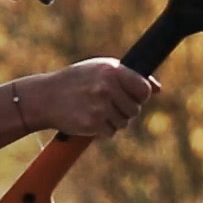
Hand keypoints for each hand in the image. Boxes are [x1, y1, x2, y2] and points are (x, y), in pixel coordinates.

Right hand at [18, 58, 159, 137]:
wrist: (45, 97)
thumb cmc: (76, 80)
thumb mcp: (100, 69)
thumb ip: (129, 76)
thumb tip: (157, 88)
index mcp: (112, 70)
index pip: (144, 90)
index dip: (140, 96)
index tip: (130, 96)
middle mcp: (107, 87)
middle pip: (135, 109)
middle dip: (124, 110)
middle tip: (106, 104)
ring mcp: (99, 106)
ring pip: (124, 123)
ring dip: (113, 120)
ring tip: (95, 109)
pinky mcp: (92, 124)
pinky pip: (110, 132)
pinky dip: (102, 130)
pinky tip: (88, 118)